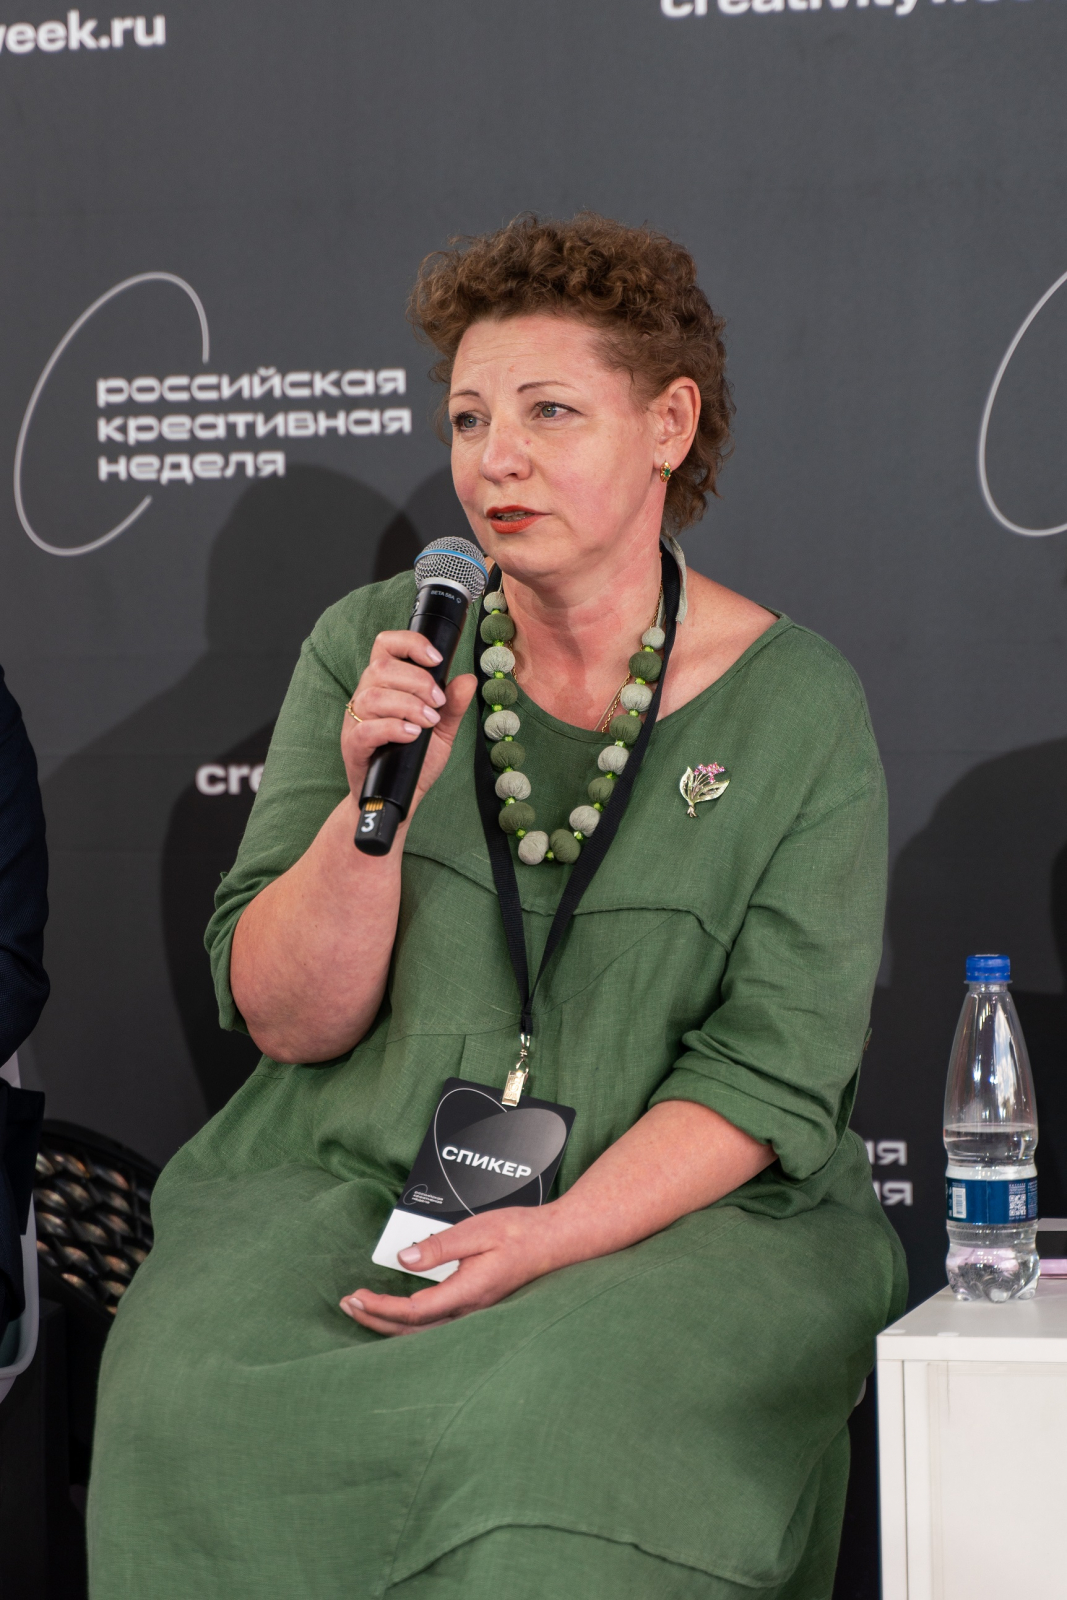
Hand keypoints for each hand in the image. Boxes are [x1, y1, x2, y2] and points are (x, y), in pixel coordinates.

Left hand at [340, 1207, 562, 1335]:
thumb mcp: (478, 1230)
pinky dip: (408, 1323)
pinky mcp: (476, 1309)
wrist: (555, 1242)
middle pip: (413, 1330)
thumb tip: (405, 1258)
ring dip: (389, 1323)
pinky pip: (435, 1325)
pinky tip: (397, 1314)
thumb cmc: (521, 1233)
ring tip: (364, 1310)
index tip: (357, 1297)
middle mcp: (470, 1310)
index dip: (381, 1308)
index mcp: (468, 1292)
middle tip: (348, 1305)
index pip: (414, 1311)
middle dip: (376, 1320)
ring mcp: (474, 1314)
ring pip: (423, 1332)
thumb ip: (440, 1246)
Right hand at [342, 629, 475, 809]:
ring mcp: (356, 721)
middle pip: (381, 667)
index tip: (436, 659)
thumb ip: (454, 706)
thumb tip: (468, 679)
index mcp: (385, 685)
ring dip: (408, 705)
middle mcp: (366, 697)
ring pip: (373, 696)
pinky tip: (412, 734)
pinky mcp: (353, 746)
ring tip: (428, 721)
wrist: (397, 797)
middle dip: (417, 680)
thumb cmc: (414, 759)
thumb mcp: (441, 730)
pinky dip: (393, 728)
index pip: (386, 645)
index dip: (410, 643)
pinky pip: (366, 729)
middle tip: (438, 702)